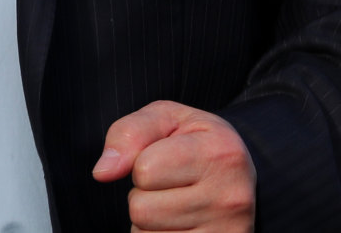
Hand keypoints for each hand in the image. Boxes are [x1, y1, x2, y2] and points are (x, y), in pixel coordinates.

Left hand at [93, 101, 254, 232]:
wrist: (238, 175)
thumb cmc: (195, 142)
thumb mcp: (167, 119)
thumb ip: (129, 133)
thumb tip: (102, 172)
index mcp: (219, 152)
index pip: (144, 170)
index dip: (141, 162)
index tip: (163, 157)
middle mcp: (229, 197)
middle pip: (141, 208)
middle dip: (144, 194)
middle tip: (170, 184)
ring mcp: (224, 232)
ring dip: (149, 220)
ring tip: (176, 203)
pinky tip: (180, 223)